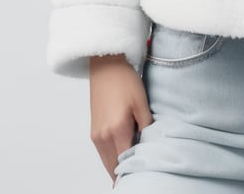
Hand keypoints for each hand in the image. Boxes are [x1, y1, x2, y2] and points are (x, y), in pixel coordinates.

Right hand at [89, 53, 153, 186]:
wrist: (106, 66)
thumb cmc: (125, 81)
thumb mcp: (142, 103)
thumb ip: (146, 127)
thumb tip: (150, 144)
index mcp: (117, 130)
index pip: (125, 162)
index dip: (134, 171)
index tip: (143, 177)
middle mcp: (103, 137)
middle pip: (113, 167)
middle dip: (125, 173)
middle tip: (139, 176)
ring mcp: (96, 135)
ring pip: (107, 161)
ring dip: (118, 166)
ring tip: (133, 166)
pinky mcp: (93, 131)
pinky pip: (103, 152)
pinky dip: (112, 157)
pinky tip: (123, 153)